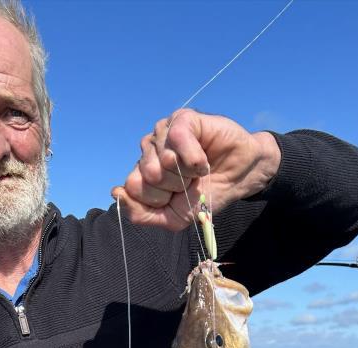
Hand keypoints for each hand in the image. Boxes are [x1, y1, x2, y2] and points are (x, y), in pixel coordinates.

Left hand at [112, 109, 280, 229]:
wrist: (240, 178)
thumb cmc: (207, 194)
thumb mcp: (173, 217)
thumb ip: (141, 214)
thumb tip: (117, 193)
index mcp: (144, 171)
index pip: (133, 188)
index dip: (159, 198)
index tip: (177, 195)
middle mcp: (150, 150)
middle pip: (147, 175)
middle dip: (174, 186)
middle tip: (190, 182)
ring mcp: (164, 132)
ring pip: (162, 160)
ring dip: (187, 173)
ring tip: (198, 170)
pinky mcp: (182, 119)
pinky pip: (176, 139)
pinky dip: (194, 158)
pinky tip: (203, 160)